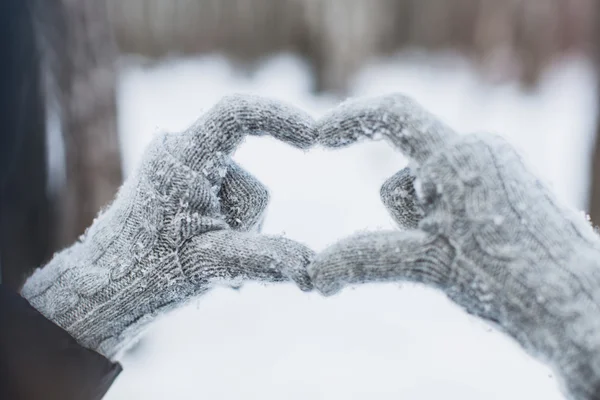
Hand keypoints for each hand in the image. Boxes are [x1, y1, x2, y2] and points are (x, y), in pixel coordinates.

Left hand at [21, 95, 316, 358]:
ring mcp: (188, 172)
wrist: (110, 285)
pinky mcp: (192, 189)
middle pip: (250, 182)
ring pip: (246, 201)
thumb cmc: (147, 271)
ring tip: (207, 261)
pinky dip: (232, 233)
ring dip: (238, 236)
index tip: (313, 138)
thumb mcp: (208, 263)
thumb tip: (311, 267)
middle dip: (246, 227)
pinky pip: (232, 204)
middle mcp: (184, 154)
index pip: (237, 114)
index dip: (279, 118)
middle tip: (216, 258)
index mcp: (182, 158)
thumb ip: (261, 258)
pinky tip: (210, 254)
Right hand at [309, 94, 599, 399]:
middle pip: (407, 169)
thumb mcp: (429, 264)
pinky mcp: (507, 187)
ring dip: (427, 222)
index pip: (394, 115)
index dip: (350, 119)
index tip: (319, 136)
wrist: (575, 305)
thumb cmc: (510, 282)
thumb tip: (314, 273)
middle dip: (404, 211)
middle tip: (440, 247)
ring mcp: (498, 167)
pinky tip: (477, 251)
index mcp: (461, 155)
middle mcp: (482, 150)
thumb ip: (367, 258)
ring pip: (429, 188)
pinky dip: (447, 221)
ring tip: (465, 254)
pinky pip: (454, 195)